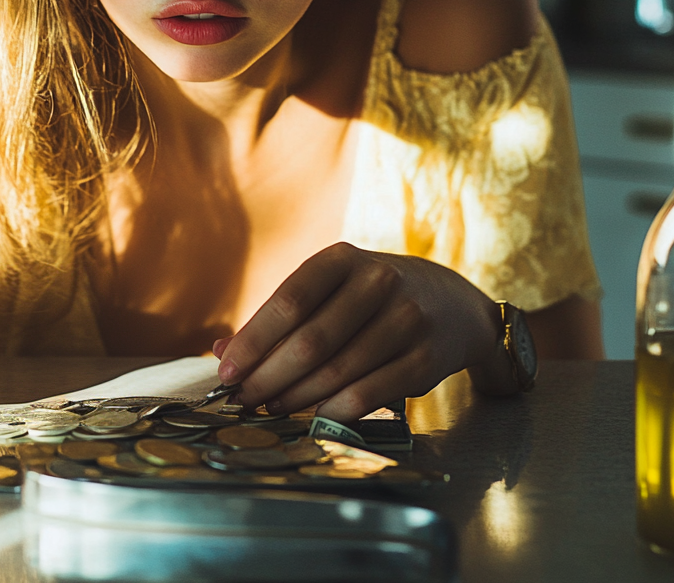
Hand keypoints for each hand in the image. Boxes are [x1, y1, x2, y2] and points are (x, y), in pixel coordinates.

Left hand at [212, 242, 500, 421]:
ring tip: (269, 407)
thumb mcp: (329, 288)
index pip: (289, 300)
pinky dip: (336, 409)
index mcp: (343, 258)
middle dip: (269, 376)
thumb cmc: (370, 297)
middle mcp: (378, 281)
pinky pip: (371, 392)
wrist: (452, 304)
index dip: (254, 339)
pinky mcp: (426, 357)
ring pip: (338, 369)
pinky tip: (312, 416)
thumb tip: (221, 349)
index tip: (227, 370)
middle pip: (310, 340)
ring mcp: (406, 319)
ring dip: (296, 396)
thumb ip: (278, 316)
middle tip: (243, 399)